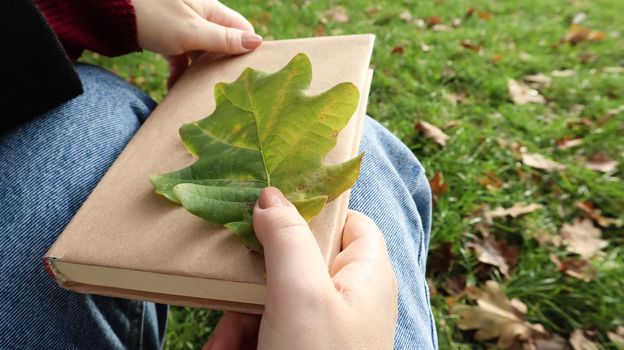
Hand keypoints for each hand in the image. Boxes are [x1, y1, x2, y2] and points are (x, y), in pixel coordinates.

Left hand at [132, 0, 261, 87]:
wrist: (107, 11)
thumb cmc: (152, 15)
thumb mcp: (191, 32)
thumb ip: (223, 40)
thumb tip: (257, 43)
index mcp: (211, 8)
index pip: (241, 28)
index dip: (247, 48)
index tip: (247, 72)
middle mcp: (200, 15)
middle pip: (223, 42)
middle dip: (223, 64)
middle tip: (224, 87)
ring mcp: (183, 26)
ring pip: (202, 52)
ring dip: (200, 71)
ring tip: (198, 91)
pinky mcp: (167, 37)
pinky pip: (181, 57)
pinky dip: (180, 71)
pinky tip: (173, 87)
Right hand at [203, 187, 397, 349]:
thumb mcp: (300, 294)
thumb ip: (287, 239)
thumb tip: (270, 195)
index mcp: (366, 273)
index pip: (347, 221)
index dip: (310, 211)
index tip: (266, 210)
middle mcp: (350, 296)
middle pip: (299, 260)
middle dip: (257, 280)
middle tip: (231, 288)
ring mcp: (326, 327)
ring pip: (277, 300)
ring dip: (242, 318)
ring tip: (223, 344)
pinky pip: (271, 332)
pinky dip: (246, 340)